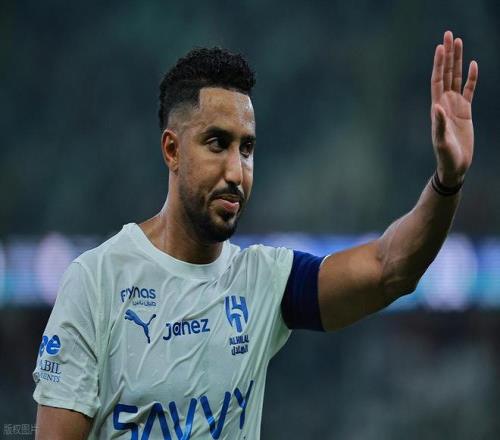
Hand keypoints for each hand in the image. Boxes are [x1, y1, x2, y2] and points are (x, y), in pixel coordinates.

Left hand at [431, 30, 477, 186]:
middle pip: (446, 74)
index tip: (440, 47)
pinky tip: (474, 64)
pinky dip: (472, 78)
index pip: (437, 80)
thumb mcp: (441, 141)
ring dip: (458, 61)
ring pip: (457, 78)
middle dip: (447, 55)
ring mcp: (455, 107)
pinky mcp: (465, 112)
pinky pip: (469, 90)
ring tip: (458, 42)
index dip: (438, 64)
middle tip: (449, 34)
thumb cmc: (446, 156)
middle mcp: (444, 104)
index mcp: (437, 108)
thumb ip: (438, 125)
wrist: (455, 166)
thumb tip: (436, 107)